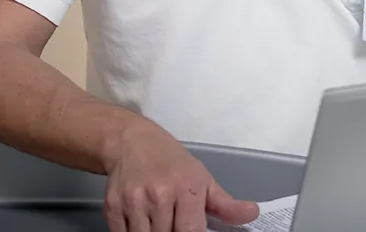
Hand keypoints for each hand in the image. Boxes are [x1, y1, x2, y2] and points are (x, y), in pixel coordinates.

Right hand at [104, 119, 258, 231]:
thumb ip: (226, 204)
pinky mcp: (113, 208)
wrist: (132, 142)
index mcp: (186, 189)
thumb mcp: (203, 178)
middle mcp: (159, 196)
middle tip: (173, 223)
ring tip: (159, 222)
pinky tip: (141, 223)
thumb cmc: (171, 162)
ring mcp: (134, 203)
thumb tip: (252, 214)